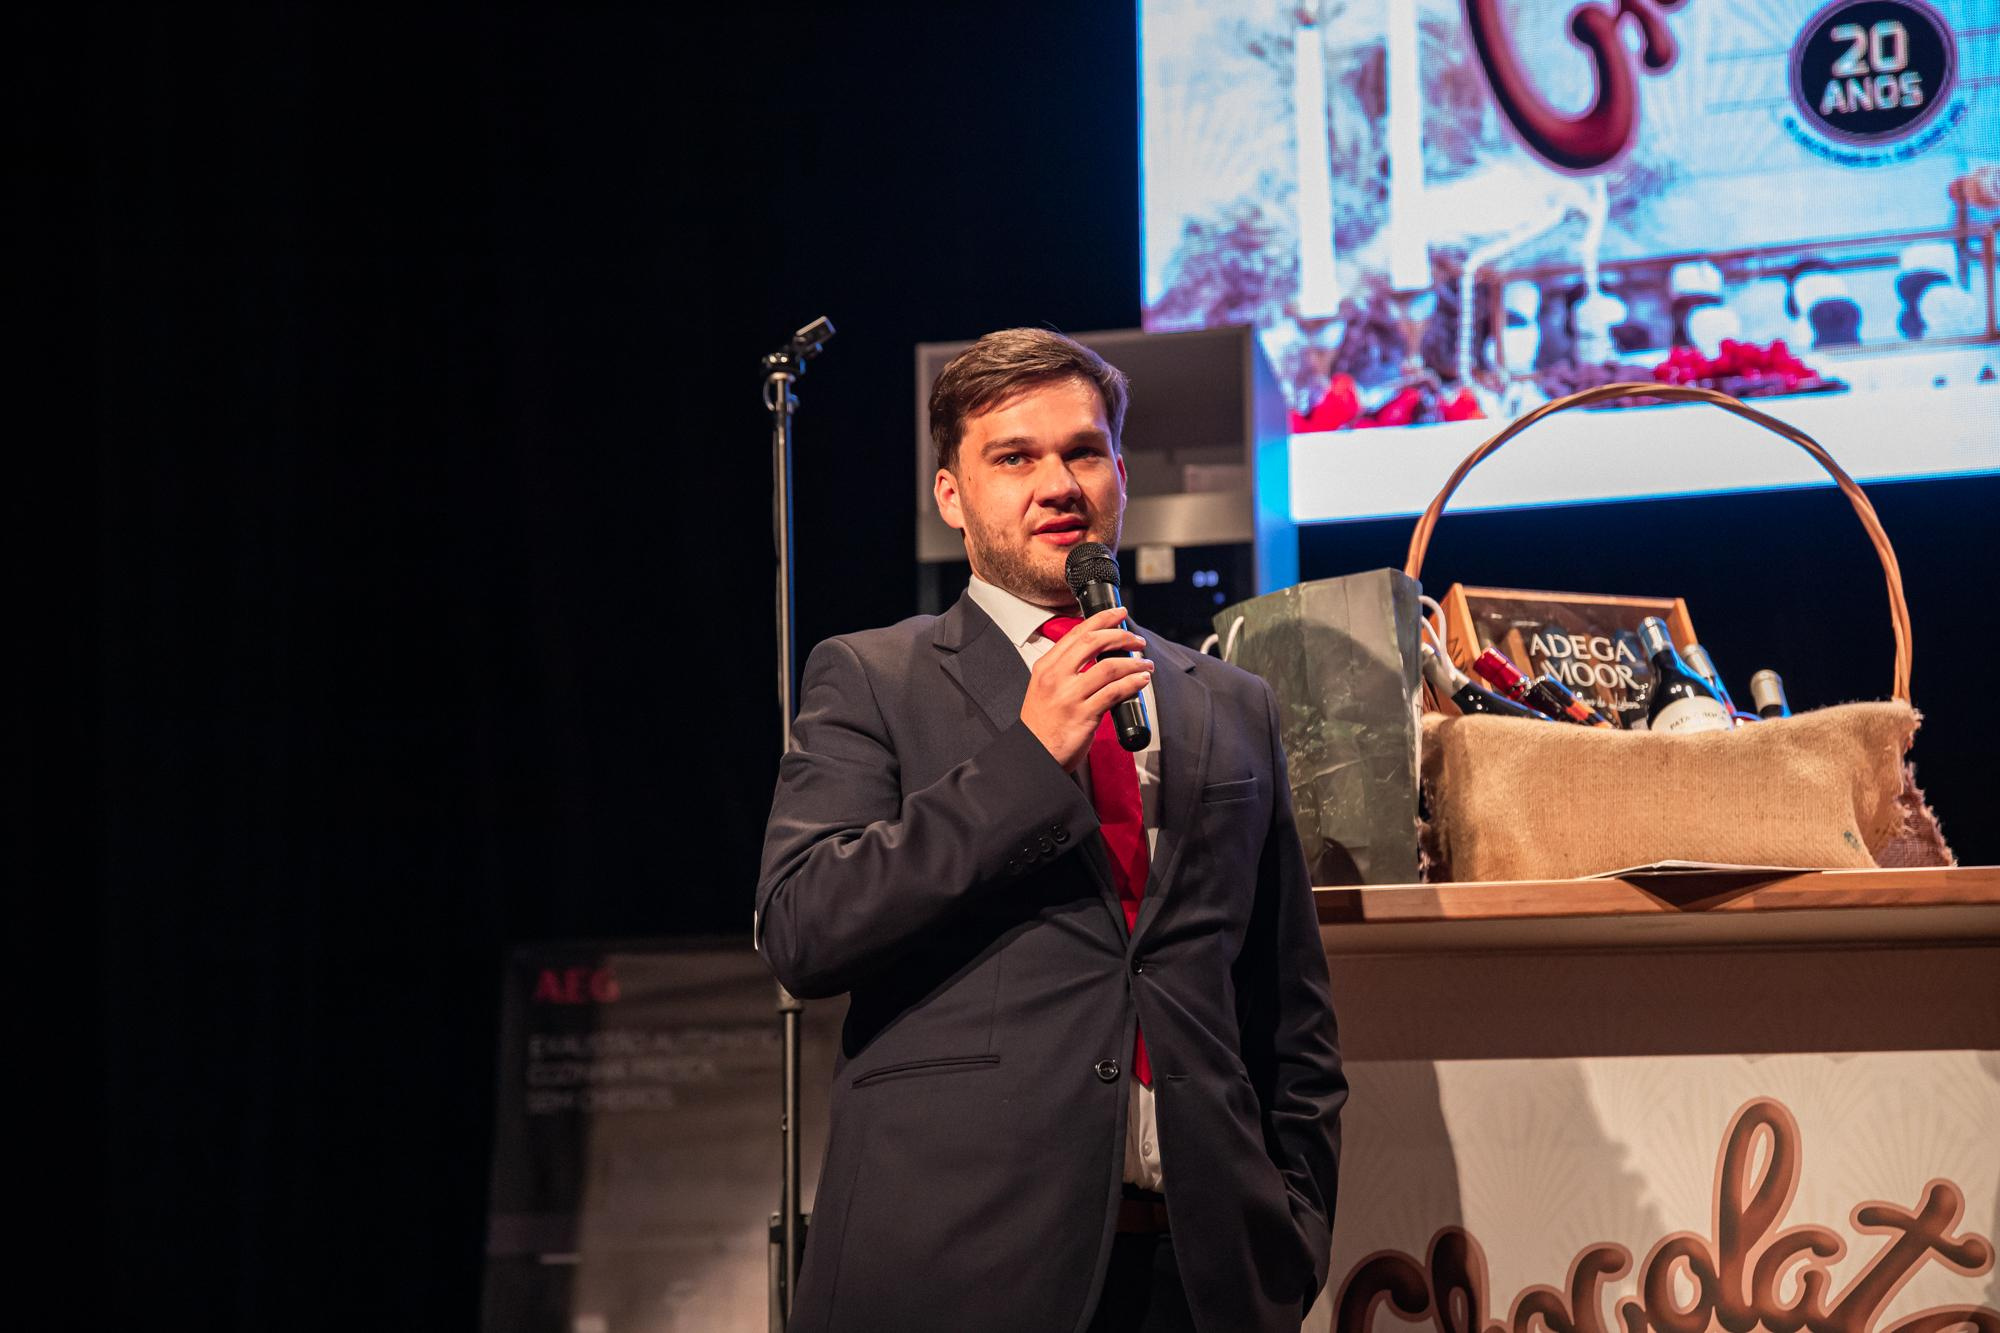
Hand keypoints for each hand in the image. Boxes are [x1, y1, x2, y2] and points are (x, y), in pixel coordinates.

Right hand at [1020, 607, 1152, 771]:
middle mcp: (1056, 677)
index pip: (1077, 633)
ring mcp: (1070, 696)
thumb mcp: (1044, 687)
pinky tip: (1141, 680)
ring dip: (1133, 661)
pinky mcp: (1084, 715)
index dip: (1102, 619)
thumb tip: (1096, 655)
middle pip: (1093, 643)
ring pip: (1109, 667)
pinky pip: (1115, 693)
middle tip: (1136, 639)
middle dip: (1121, 636)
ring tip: (1145, 663)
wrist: (1035, 754)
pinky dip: (1132, 683)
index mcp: (1046, 667)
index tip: (1118, 613)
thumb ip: (1064, 669)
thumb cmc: (1042, 724)